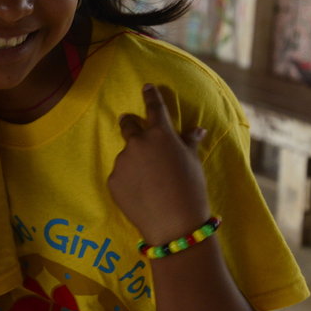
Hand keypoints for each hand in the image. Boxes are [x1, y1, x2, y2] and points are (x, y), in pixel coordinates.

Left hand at [108, 84, 209, 243]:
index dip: (150, 95)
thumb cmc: (191, 190)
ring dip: (134, 161)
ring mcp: (122, 160)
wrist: (174, 224)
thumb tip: (198, 129)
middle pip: (127, 124)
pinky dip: (128, 181)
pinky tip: (141, 194)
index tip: (146, 86)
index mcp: (160, 134)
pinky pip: (120, 175)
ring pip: (126, 155)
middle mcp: (138, 142)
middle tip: (130, 124)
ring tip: (150, 182)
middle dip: (129, 123)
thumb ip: (190, 142)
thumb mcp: (194, 162)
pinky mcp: (112, 179)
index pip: (154, 108)